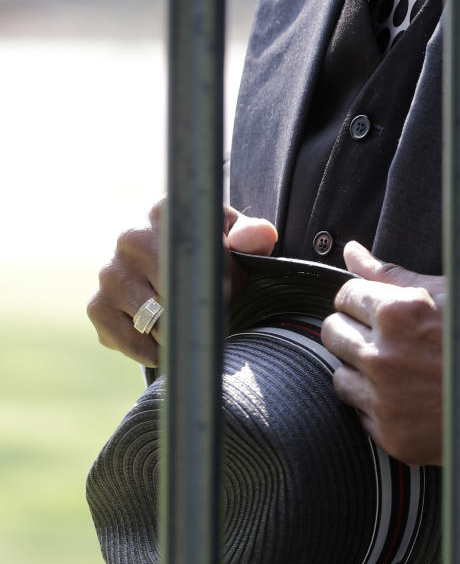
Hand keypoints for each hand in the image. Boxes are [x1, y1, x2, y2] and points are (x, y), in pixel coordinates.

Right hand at [87, 199, 277, 366]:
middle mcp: (130, 236)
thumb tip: (260, 237)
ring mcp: (109, 272)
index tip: (228, 290)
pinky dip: (149, 351)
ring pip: (154, 320)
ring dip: (176, 332)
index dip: (219, 278)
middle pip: (175, 291)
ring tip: (188, 326)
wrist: (170, 266)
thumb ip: (251, 234)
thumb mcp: (232, 236)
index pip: (197, 251)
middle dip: (198, 310)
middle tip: (210, 313)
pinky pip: (127, 341)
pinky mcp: (96, 306)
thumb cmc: (208, 250)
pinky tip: (163, 341)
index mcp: (165, 212)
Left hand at [320, 241, 459, 464]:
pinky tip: (406, 392)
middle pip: (333, 333)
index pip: (344, 296)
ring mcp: (385, 401)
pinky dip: (375, 402)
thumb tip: (351, 252)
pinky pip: (360, 412)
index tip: (377, 306)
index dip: (361, 298)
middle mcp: (383, 358)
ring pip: (340, 375)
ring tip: (396, 364)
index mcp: (395, 314)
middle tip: (385, 334)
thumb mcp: (441, 290)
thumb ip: (387, 273)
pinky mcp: (392, 436)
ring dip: (360, 367)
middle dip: (354, 328)